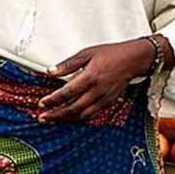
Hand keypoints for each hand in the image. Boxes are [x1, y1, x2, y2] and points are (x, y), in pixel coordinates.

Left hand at [36, 38, 156, 121]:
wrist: (133, 60)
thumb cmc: (111, 54)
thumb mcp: (86, 53)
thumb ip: (67, 64)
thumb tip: (50, 71)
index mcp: (90, 77)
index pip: (67, 93)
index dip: (53, 100)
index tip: (42, 103)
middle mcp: (97, 91)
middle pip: (73, 108)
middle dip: (56, 114)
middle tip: (43, 117)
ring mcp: (103, 99)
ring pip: (82, 115)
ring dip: (66, 119)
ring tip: (53, 120)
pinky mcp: (108, 103)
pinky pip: (91, 115)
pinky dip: (79, 119)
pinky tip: (69, 118)